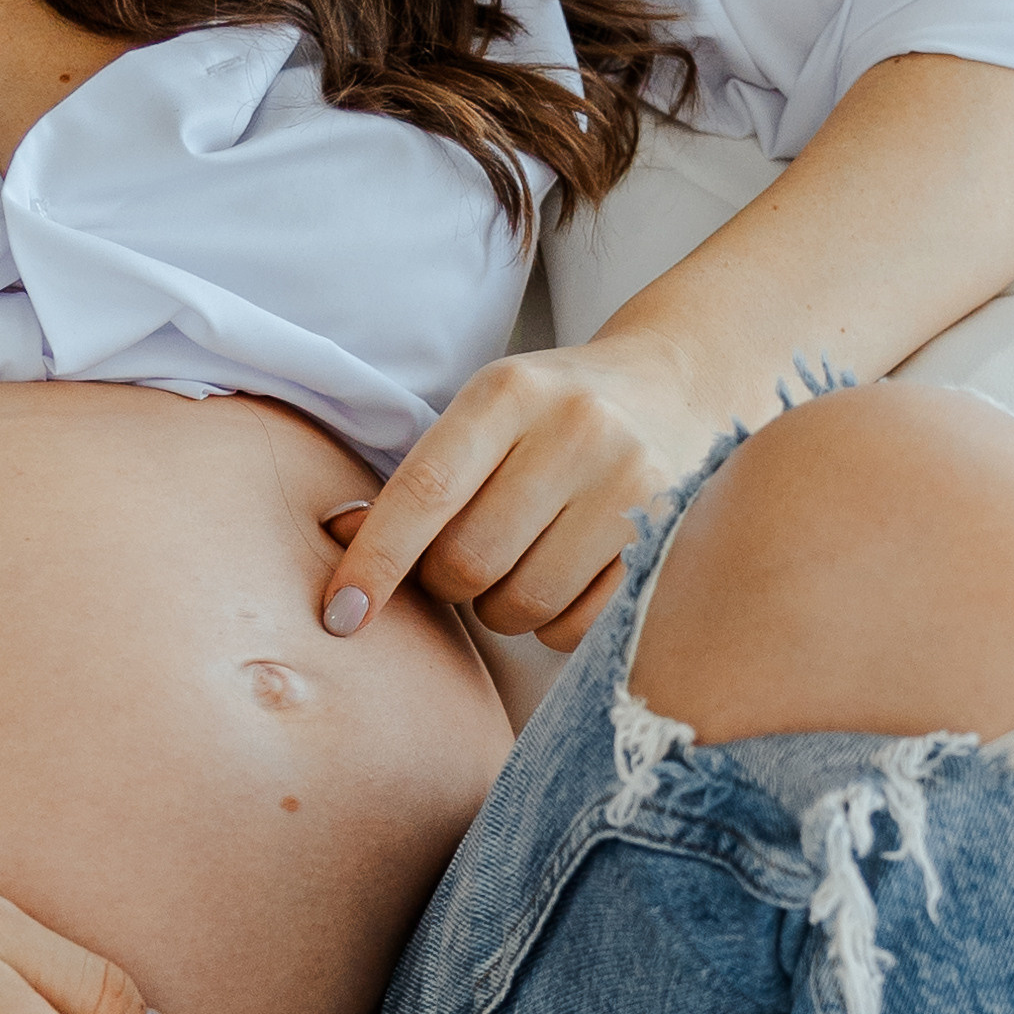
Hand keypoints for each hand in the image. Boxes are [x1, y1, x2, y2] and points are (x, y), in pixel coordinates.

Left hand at [319, 326, 716, 652]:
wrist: (674, 386)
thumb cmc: (553, 411)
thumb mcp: (484, 415)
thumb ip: (419, 478)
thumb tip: (341, 536)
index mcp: (510, 393)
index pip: (425, 492)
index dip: (375, 563)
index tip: (340, 616)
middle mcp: (576, 431)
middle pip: (469, 562)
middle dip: (446, 583)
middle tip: (462, 560)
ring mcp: (632, 487)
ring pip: (522, 604)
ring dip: (500, 608)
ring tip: (520, 563)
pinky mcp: (670, 540)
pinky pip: (577, 627)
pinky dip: (553, 624)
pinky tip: (566, 579)